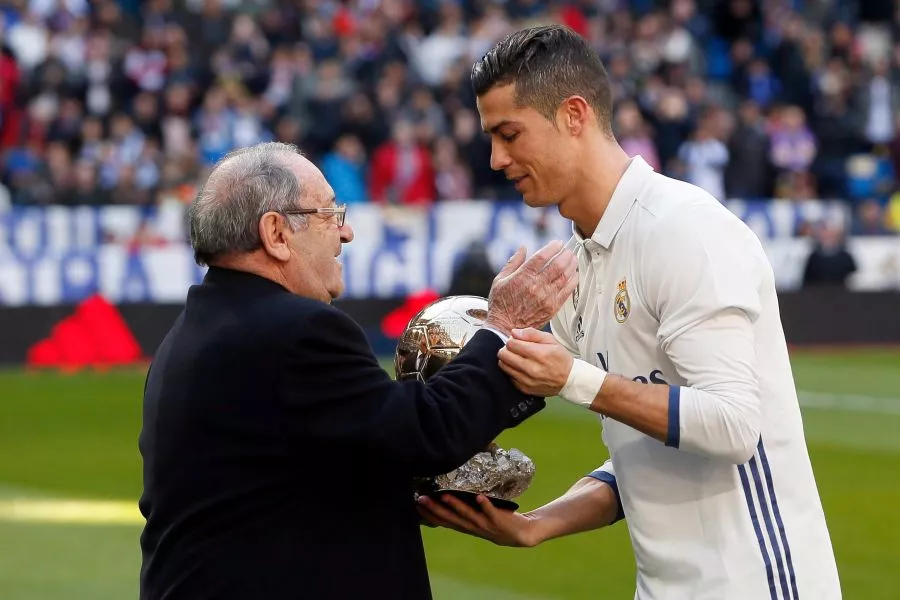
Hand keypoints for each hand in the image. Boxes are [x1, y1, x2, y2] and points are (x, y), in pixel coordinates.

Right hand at [416, 493, 539, 547]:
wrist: (523, 535)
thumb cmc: (497, 523)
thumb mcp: (477, 520)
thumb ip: (464, 512)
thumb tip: (448, 497)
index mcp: (467, 527)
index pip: (444, 521)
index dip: (429, 514)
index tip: (415, 504)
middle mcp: (473, 527)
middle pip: (452, 518)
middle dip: (436, 509)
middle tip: (422, 499)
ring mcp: (486, 524)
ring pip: (469, 515)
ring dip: (457, 506)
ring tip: (445, 496)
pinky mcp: (499, 520)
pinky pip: (492, 512)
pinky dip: (485, 505)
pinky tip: (479, 496)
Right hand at [485, 241, 576, 336]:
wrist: (505, 327)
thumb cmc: (501, 303)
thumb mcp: (500, 279)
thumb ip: (513, 262)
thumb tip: (523, 248)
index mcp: (522, 277)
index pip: (542, 257)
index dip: (552, 247)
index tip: (558, 243)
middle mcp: (536, 286)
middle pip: (557, 265)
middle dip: (565, 254)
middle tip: (568, 250)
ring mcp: (546, 297)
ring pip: (565, 277)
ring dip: (572, 265)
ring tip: (573, 259)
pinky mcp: (552, 307)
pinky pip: (567, 291)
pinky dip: (573, 280)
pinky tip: (574, 274)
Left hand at [498, 328, 573, 396]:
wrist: (569, 380)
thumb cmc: (560, 358)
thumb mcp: (551, 340)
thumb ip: (531, 334)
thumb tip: (514, 333)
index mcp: (539, 354)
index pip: (511, 344)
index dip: (512, 340)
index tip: (518, 341)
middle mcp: (532, 369)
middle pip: (504, 355)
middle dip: (507, 349)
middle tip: (515, 349)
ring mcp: (527, 380)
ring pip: (503, 366)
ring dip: (507, 360)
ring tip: (516, 358)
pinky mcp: (524, 389)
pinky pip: (509, 377)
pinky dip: (512, 371)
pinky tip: (521, 369)